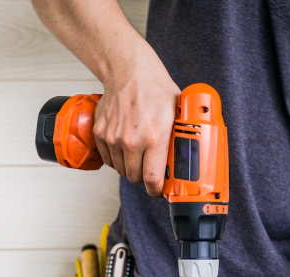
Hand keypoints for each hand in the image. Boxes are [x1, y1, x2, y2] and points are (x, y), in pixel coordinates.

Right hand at [93, 56, 179, 196]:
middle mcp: (131, 141)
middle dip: (144, 178)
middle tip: (150, 170)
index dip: (156, 190)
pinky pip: (108, 159)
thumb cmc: (155, 89)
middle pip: (135, 177)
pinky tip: (125, 148)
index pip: (152, 179)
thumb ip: (180, 137)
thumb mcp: (178, 113)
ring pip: (121, 170)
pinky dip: (116, 158)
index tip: (158, 190)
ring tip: (138, 155)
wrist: (129, 72)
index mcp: (154, 137)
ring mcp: (113, 138)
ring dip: (130, 167)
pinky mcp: (100, 134)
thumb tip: (189, 157)